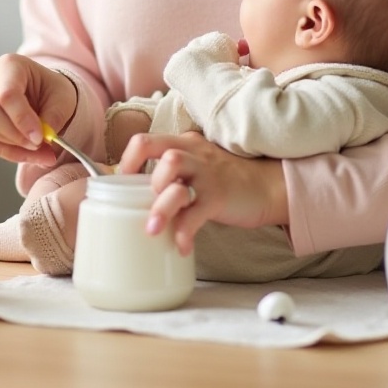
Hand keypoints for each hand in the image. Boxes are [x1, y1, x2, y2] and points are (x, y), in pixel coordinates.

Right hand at [0, 53, 77, 165]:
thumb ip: (54, 118)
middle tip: (36, 144)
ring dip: (9, 146)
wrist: (40, 93)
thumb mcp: (62, 98)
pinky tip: (22, 152)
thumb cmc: (49, 90)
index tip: (39, 137)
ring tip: (36, 150)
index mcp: (10, 64)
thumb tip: (44, 139)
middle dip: (12, 134)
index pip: (7, 93)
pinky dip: (2, 151)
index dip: (22, 119)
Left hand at [117, 131, 288, 255]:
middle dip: (145, 179)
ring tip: (153, 230)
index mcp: (183, 145)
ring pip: (175, 176)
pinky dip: (185, 231)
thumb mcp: (197, 165)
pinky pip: (197, 212)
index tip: (120, 185)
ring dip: (160, 205)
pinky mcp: (220, 196)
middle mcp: (194, 154)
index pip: (145, 141)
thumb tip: (139, 194)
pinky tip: (181, 246)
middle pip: (161, 153)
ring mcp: (207, 174)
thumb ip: (173, 173)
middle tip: (138, 204)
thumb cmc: (226, 179)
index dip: (127, 162)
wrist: (268, 186)